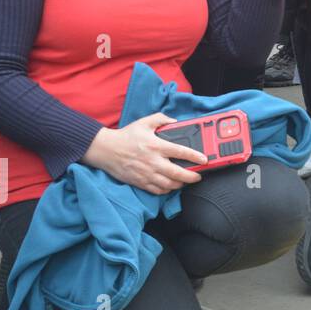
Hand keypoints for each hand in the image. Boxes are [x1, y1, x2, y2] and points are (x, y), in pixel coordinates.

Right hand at [81, 113, 204, 193]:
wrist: (106, 150)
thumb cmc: (126, 136)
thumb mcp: (144, 122)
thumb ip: (162, 119)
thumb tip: (175, 121)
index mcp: (156, 146)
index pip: (181, 152)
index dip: (195, 157)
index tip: (204, 160)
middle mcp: (153, 162)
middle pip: (178, 174)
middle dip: (192, 177)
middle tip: (198, 176)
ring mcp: (146, 174)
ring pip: (169, 185)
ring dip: (180, 184)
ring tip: (185, 180)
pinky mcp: (140, 182)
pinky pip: (157, 190)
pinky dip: (167, 190)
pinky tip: (171, 186)